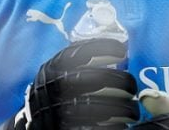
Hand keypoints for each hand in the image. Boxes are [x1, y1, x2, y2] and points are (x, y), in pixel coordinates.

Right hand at [10, 38, 138, 128]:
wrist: (36, 121)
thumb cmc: (55, 91)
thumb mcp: (58, 71)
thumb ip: (76, 61)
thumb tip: (113, 49)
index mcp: (53, 69)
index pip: (78, 52)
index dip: (103, 48)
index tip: (122, 51)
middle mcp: (54, 88)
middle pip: (93, 80)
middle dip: (120, 82)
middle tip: (132, 87)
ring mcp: (59, 111)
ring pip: (96, 107)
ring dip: (121, 109)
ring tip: (132, 111)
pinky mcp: (66, 129)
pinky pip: (93, 129)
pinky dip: (111, 127)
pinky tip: (122, 125)